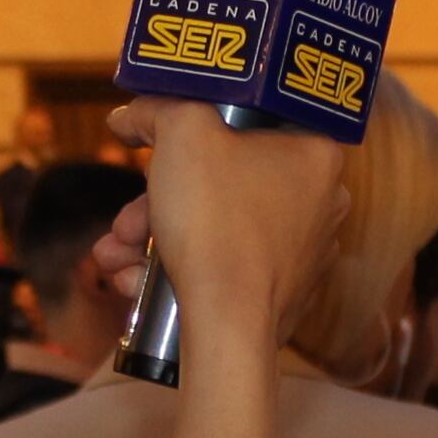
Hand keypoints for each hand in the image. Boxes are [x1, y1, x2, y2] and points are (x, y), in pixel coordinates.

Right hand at [115, 99, 348, 331]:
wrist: (229, 327)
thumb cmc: (216, 224)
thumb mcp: (181, 135)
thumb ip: (157, 110)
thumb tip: (132, 117)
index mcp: (316, 153)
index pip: (250, 121)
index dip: (193, 129)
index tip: (156, 146)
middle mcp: (321, 201)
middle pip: (221, 181)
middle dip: (156, 201)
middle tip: (126, 220)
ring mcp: (303, 251)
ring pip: (214, 227)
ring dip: (152, 238)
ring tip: (116, 256)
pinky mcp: (281, 293)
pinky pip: (221, 267)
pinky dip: (176, 269)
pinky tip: (134, 282)